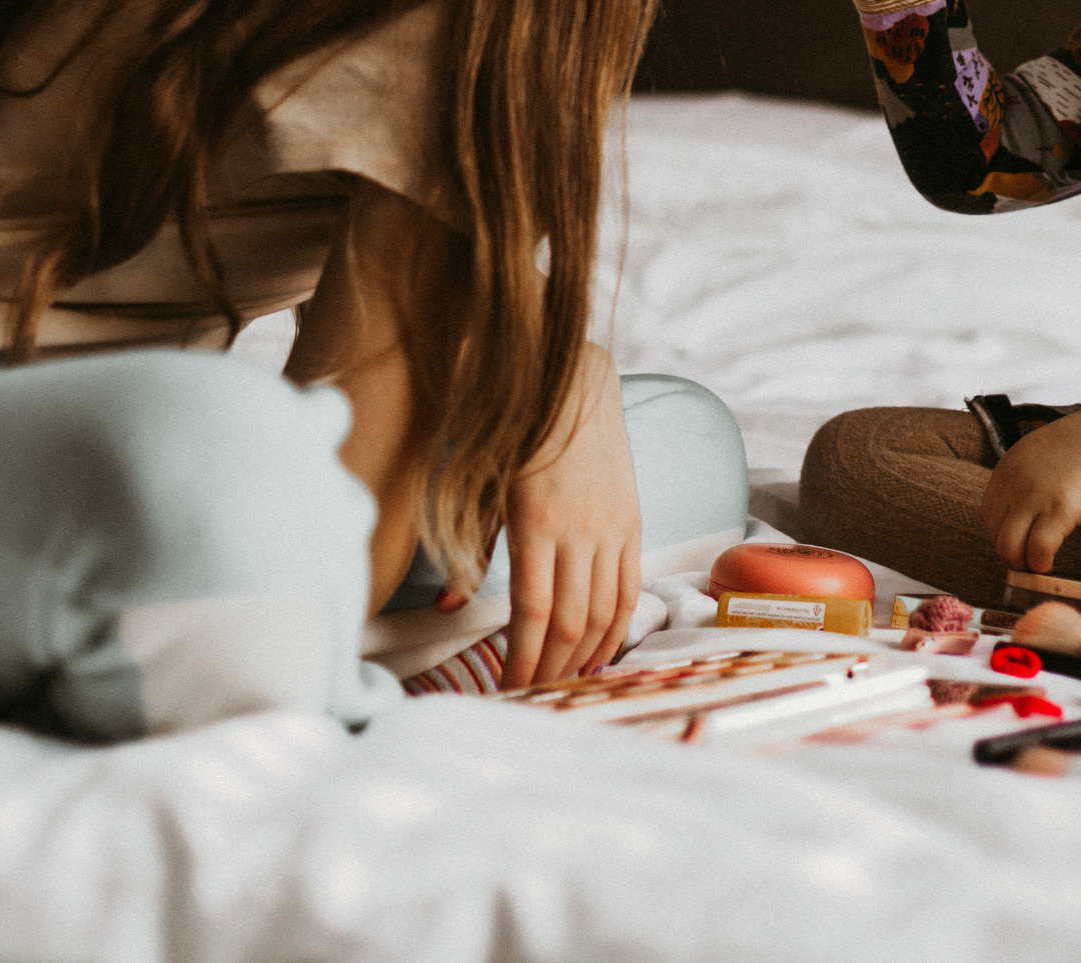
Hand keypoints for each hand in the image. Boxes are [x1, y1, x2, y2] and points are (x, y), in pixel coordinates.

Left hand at [500, 344, 640, 686]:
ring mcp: (613, 528)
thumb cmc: (517, 431)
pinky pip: (631, 590)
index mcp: (536, 521)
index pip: (532, 611)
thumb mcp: (482, 485)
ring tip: (562, 683)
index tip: (507, 689)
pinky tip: (600, 652)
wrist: (575, 384)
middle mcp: (581, 529)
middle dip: (550, 668)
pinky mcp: (633, 523)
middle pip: (570, 622)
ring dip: (584, 656)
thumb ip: (471, 548)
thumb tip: (448, 608)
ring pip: (605, 612)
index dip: (521, 659)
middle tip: (531, 697)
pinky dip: (618, 629)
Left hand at [979, 400, 1080, 574]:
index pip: (987, 516)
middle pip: (994, 535)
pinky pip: (1038, 550)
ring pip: (1008, 548)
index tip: (1021, 542)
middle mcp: (1013, 484)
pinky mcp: (1060, 509)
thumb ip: (1018, 480)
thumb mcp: (1033, 454)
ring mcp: (1035, 497)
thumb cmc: (1079, 447)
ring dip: (1023, 564)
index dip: (1003, 534)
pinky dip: (1041, 564)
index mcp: (1005, 471)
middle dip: (1011, 554)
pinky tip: (1050, 564)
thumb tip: (1015, 514)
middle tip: (1030, 560)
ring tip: (1039, 564)